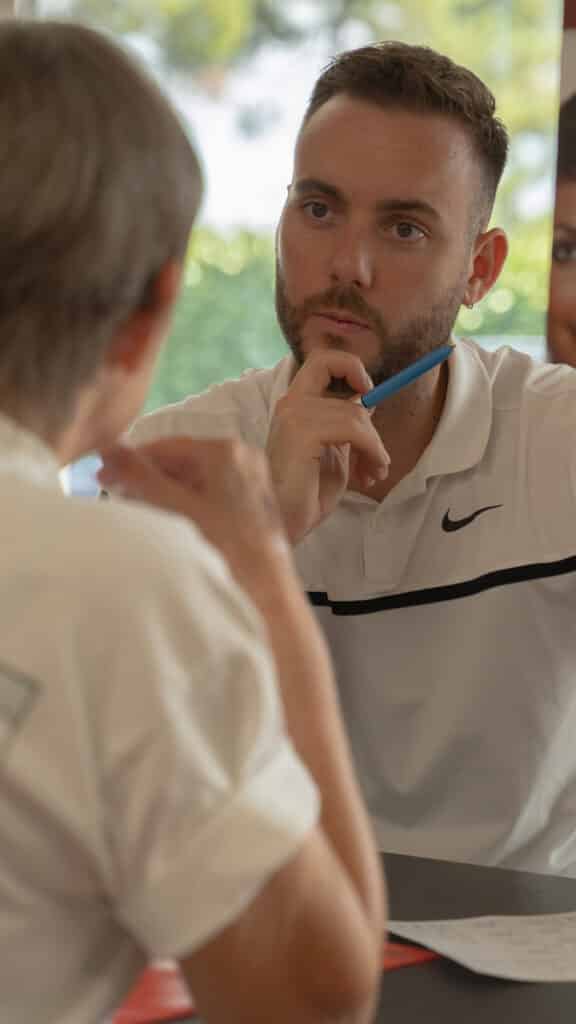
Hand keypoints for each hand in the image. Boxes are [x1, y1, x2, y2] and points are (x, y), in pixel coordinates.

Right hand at [98, 437, 292, 595]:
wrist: (266, 588)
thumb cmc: (225, 547)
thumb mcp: (175, 508)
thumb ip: (139, 476)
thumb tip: (107, 446)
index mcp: (225, 450)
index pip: (165, 446)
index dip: (132, 462)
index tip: (103, 478)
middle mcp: (242, 457)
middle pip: (180, 462)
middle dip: (148, 480)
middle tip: (118, 499)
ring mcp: (249, 479)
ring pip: (194, 479)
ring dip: (164, 493)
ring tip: (139, 513)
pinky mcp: (251, 501)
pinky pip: (210, 493)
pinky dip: (186, 504)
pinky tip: (167, 522)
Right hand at [266, 351, 390, 542]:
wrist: (287, 524)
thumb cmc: (307, 495)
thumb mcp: (336, 452)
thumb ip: (348, 425)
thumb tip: (368, 401)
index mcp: (295, 405)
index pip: (321, 360)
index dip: (349, 365)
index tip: (367, 390)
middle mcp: (291, 403)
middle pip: (334, 364)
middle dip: (366, 394)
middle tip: (376, 432)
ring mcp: (294, 414)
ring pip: (355, 412)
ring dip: (376, 445)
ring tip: (374, 472)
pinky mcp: (302, 431)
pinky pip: (354, 429)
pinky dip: (372, 451)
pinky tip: (369, 474)